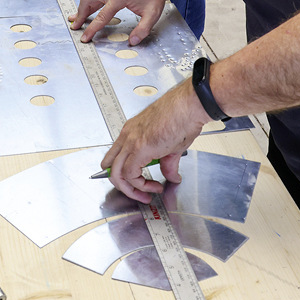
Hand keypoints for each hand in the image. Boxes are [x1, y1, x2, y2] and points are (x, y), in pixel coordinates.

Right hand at [70, 0, 168, 43]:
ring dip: (84, 8)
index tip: (85, 37)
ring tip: (78, 18)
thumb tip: (133, 41)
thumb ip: (142, 29)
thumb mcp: (152, 14)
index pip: (101, 17)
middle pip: (87, 2)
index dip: (91, 29)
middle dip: (79, 15)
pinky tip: (92, 7)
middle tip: (75, 26)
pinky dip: (91, 1)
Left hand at [98, 82, 207, 202]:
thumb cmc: (182, 115)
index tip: (138, 184)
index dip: (123, 175)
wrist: (189, 105)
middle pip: (110, 168)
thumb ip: (167, 163)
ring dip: (130, 189)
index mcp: (131, 132)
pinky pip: (130, 173)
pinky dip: (140, 185)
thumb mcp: (171, 144)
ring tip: (146, 194)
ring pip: (116, 173)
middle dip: (123, 186)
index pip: (115, 157)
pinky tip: (154, 186)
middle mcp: (127, 136)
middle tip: (139, 194)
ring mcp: (131, 141)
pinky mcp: (140, 147)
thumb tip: (171, 175)